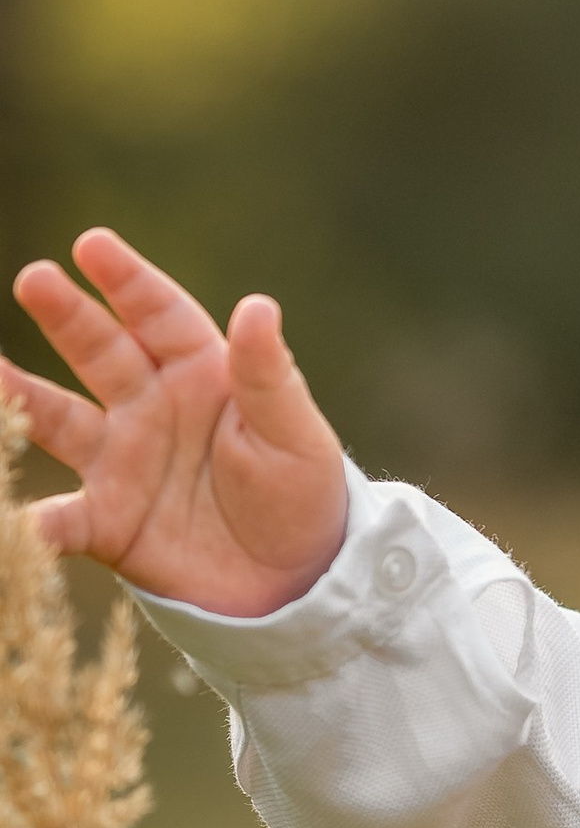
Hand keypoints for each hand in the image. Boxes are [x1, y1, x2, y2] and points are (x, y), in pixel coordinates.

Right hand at [5, 228, 347, 610]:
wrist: (296, 583)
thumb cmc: (303, 496)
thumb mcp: (296, 435)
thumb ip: (269, 378)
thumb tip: (258, 305)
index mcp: (202, 375)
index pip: (159, 316)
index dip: (126, 280)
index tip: (93, 245)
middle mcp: (152, 409)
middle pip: (101, 352)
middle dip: (66, 316)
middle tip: (33, 279)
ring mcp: (123, 462)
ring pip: (59, 421)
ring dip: (21, 399)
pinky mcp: (109, 523)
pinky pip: (63, 518)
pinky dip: (38, 521)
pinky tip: (19, 519)